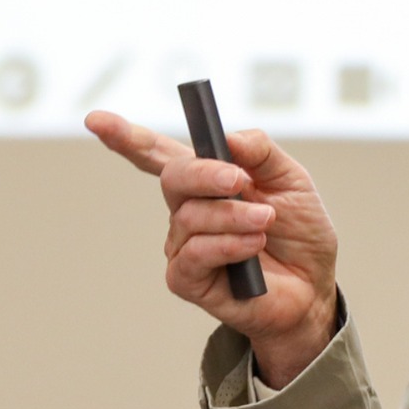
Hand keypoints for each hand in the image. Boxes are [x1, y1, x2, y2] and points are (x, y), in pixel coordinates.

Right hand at [86, 110, 339, 388]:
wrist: (313, 288)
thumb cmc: (299, 234)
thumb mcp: (293, 182)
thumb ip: (262, 153)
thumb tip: (230, 139)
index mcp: (207, 181)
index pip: (158, 154)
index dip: (126, 137)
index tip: (96, 120)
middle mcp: (188, 210)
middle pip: (173, 177)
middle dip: (206, 174)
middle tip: (240, 180)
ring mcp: (184, 244)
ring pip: (190, 217)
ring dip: (233, 216)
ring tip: (265, 223)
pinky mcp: (187, 279)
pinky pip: (194, 253)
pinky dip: (227, 245)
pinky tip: (252, 247)